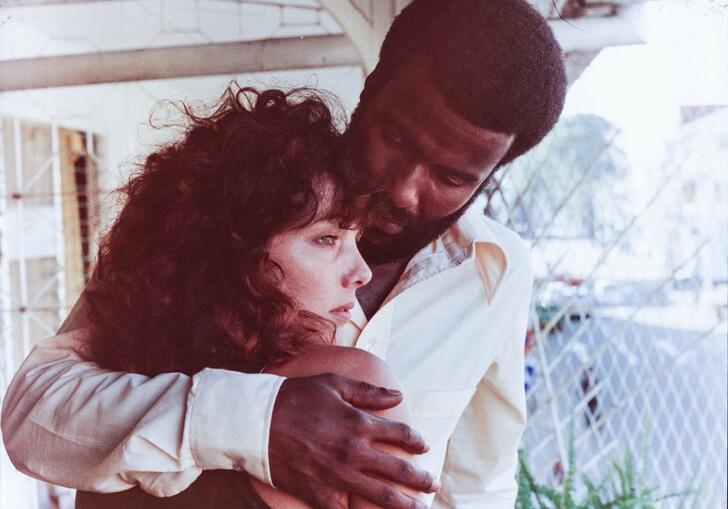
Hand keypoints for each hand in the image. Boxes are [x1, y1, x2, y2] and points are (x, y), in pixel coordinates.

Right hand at [269, 374, 437, 508]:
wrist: (256, 422)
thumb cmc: (295, 397)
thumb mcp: (333, 383)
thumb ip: (368, 392)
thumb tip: (397, 395)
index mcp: (359, 423)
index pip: (401, 434)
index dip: (416, 441)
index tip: (423, 446)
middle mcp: (354, 452)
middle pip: (398, 469)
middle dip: (420, 479)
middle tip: (433, 484)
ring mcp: (338, 476)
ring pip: (380, 495)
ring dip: (404, 504)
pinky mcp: (319, 493)